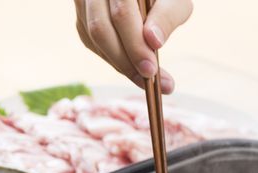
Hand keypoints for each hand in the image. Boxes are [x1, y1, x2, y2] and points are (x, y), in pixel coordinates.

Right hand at [74, 0, 192, 92]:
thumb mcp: (175, 1)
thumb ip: (166, 17)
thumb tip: (153, 41)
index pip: (121, 13)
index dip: (135, 45)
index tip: (151, 70)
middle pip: (100, 28)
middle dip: (125, 60)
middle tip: (149, 79)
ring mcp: (84, 2)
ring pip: (93, 38)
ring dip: (119, 63)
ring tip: (146, 77)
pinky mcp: (82, 17)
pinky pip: (92, 43)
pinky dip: (112, 58)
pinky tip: (132, 66)